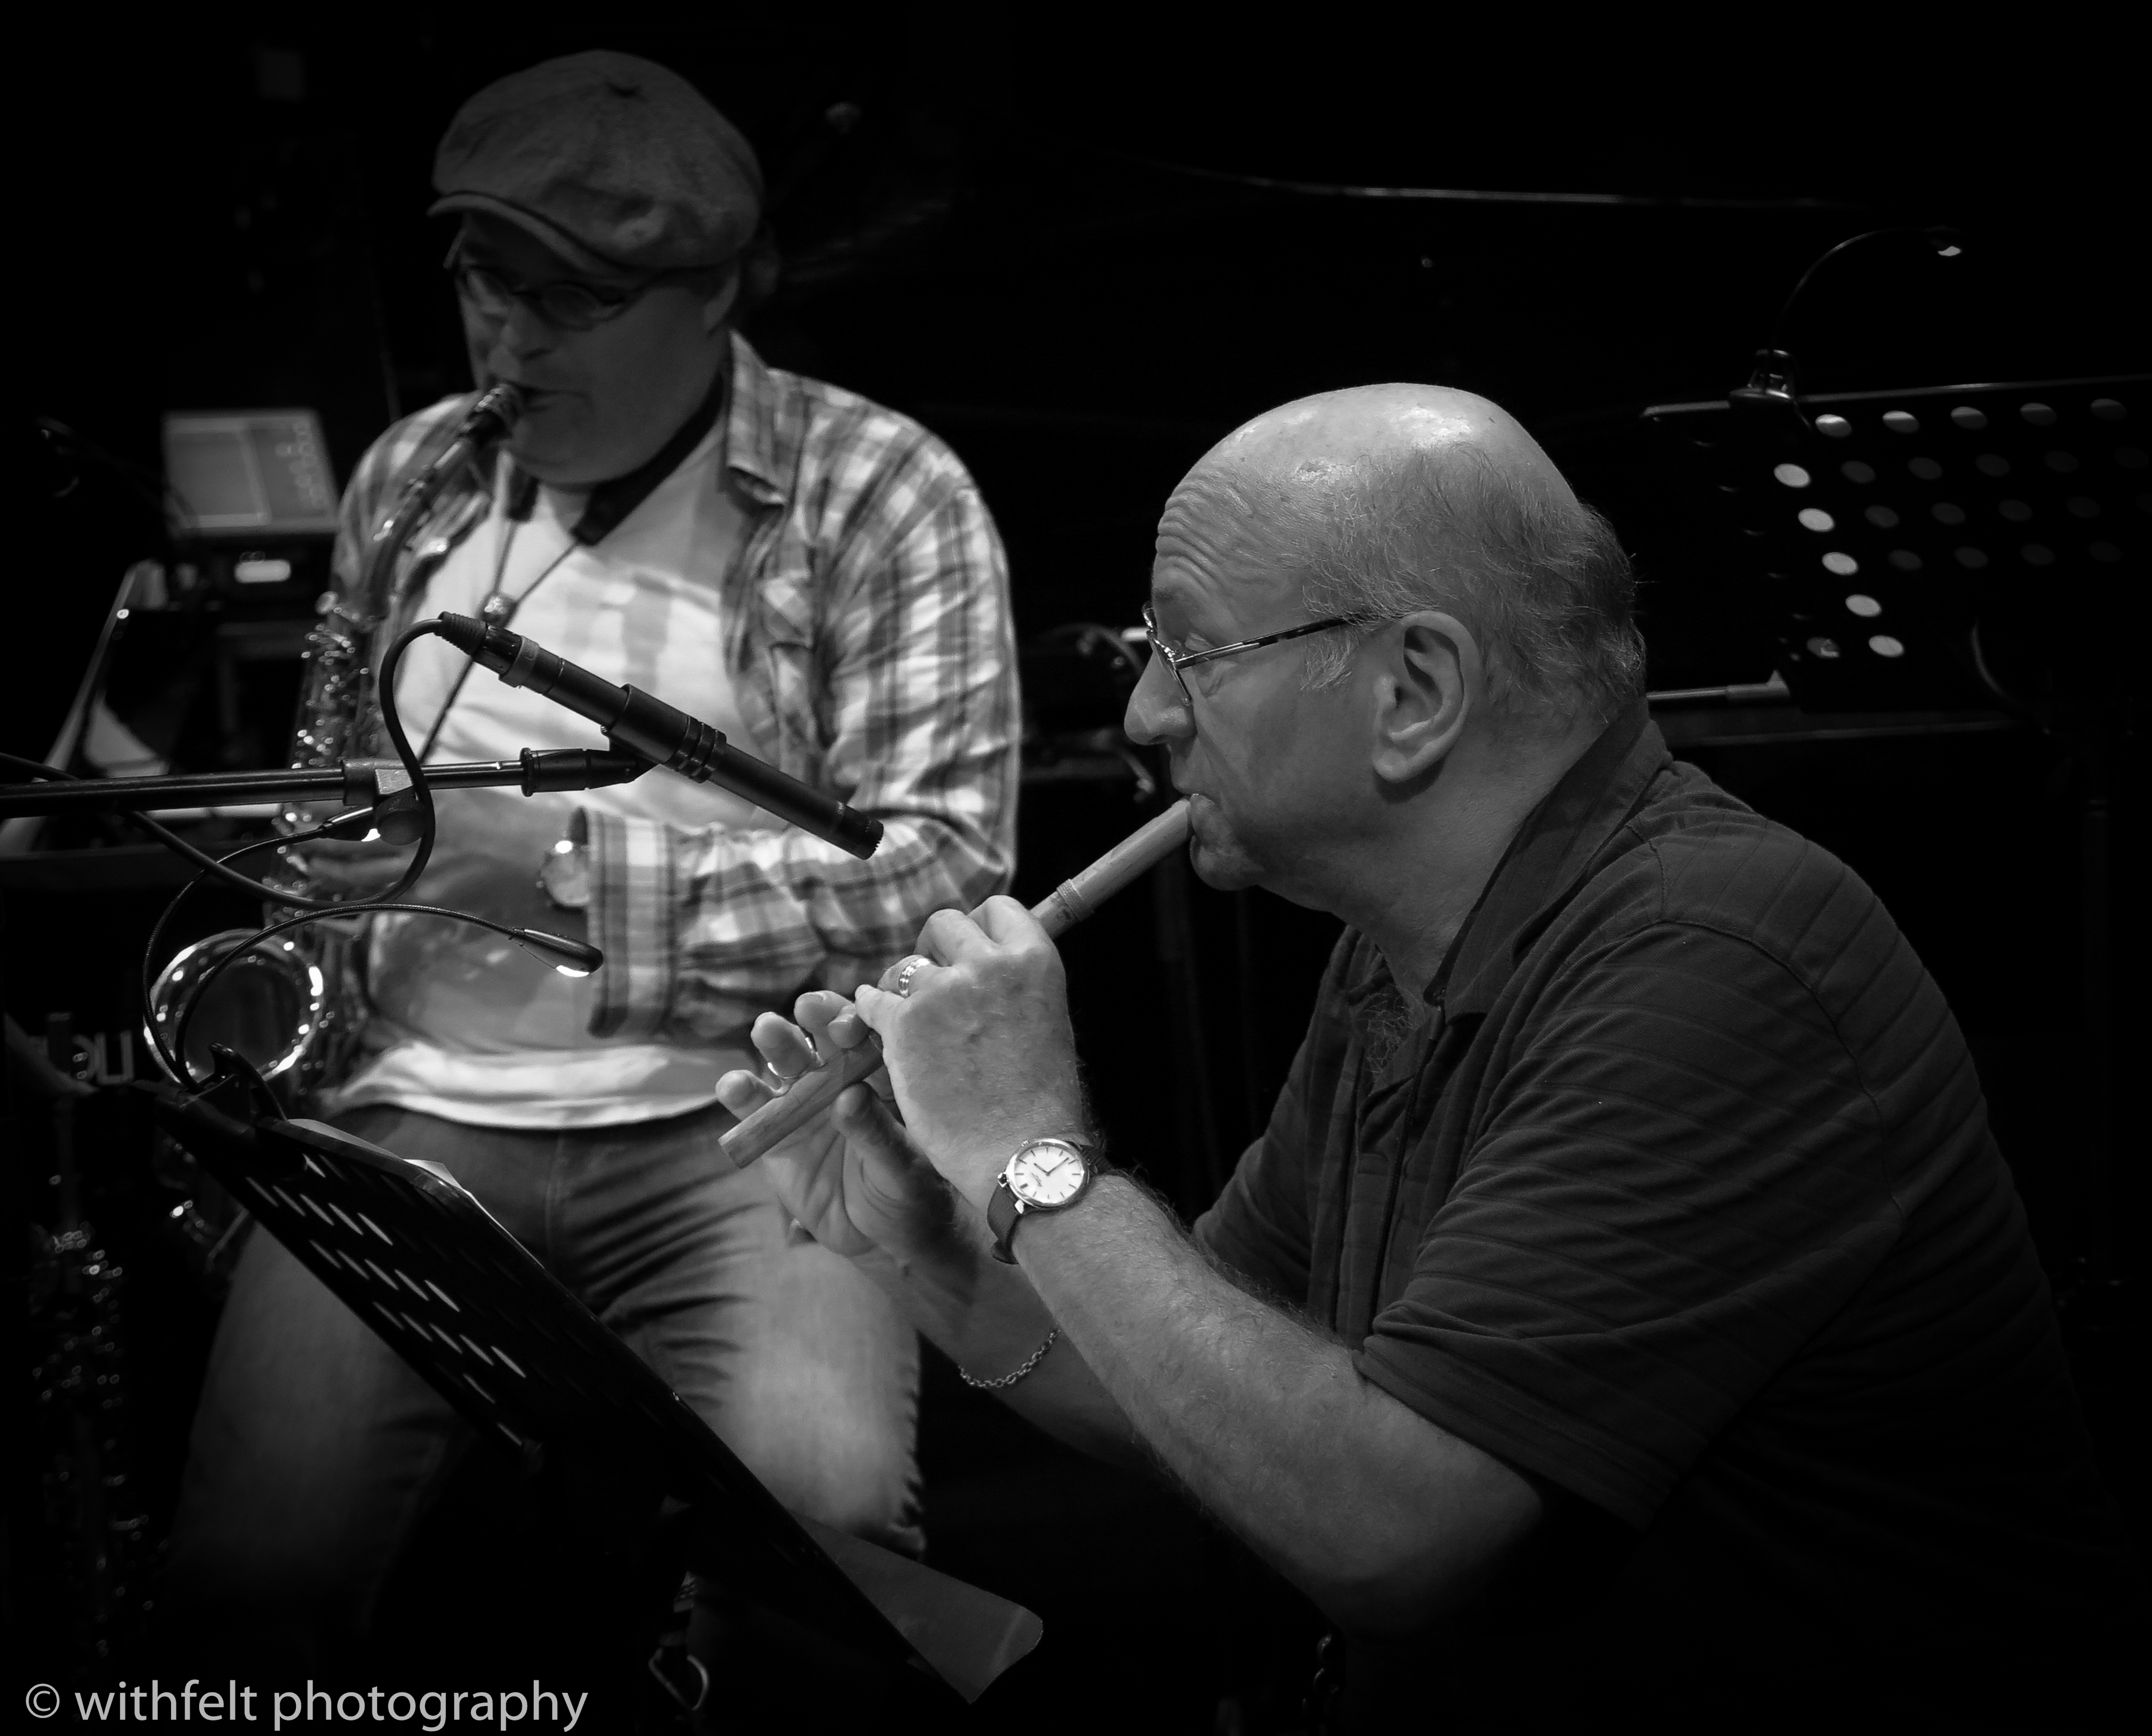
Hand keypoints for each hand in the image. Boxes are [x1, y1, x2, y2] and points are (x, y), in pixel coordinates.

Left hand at [295, 787, 582, 938]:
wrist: (558, 865)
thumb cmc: (524, 830)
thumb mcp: (475, 796)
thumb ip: (432, 795)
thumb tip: (393, 791)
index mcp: (437, 798)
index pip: (373, 793)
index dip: (337, 800)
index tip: (312, 800)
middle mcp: (427, 830)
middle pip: (358, 834)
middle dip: (323, 836)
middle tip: (299, 835)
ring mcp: (428, 867)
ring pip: (363, 871)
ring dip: (331, 869)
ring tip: (312, 865)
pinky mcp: (436, 898)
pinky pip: (388, 899)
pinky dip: (362, 898)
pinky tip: (345, 897)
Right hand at [715, 991, 957, 1265]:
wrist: (881, 1237)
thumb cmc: (908, 1192)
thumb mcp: (902, 1168)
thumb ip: (877, 1133)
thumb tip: (850, 1098)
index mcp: (884, 1078)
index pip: (872, 1039)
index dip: (861, 1024)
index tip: (849, 1025)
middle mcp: (842, 1080)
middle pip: (826, 1039)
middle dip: (816, 1019)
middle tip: (805, 1009)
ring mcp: (806, 1104)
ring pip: (789, 1065)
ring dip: (777, 1044)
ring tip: (767, 1030)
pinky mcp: (776, 1135)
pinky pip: (756, 1111)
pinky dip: (742, 1094)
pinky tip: (732, 1085)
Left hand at [853, 898, 1088, 1212]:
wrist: (1020, 1152)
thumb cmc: (1040, 1102)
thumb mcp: (1046, 1022)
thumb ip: (1014, 984)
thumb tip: (984, 962)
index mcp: (1034, 959)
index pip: (997, 909)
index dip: (977, 928)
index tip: (965, 952)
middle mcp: (988, 964)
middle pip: (943, 924)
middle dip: (933, 950)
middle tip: (930, 982)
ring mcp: (942, 991)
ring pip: (904, 966)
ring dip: (901, 987)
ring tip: (907, 1018)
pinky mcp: (903, 1024)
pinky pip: (873, 1000)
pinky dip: (871, 1013)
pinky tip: (876, 1027)